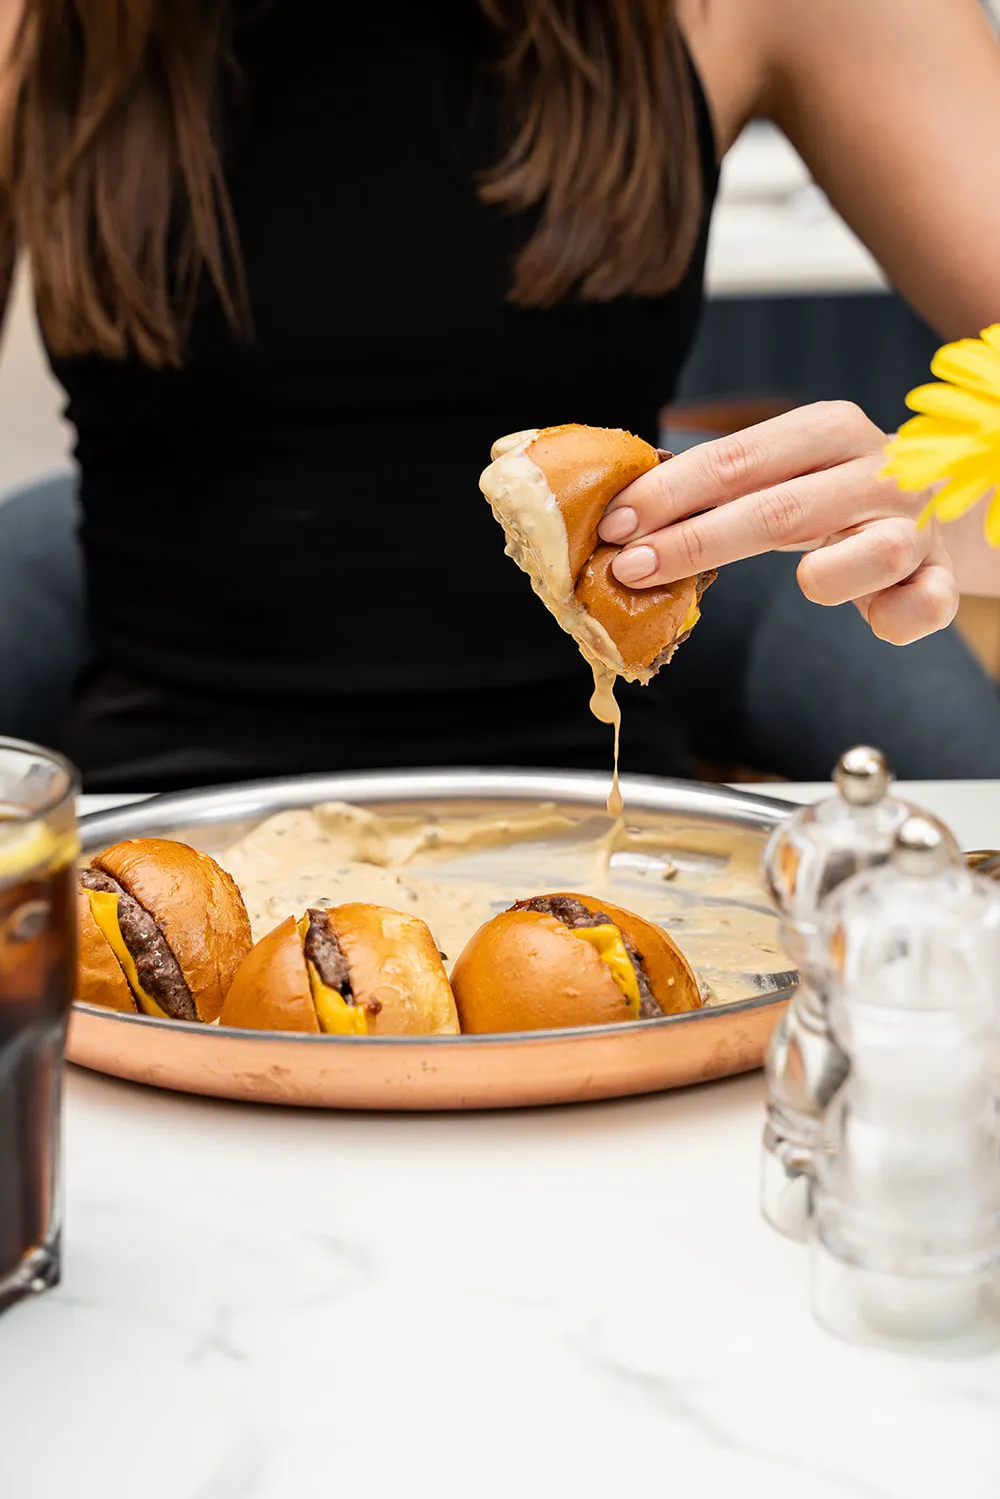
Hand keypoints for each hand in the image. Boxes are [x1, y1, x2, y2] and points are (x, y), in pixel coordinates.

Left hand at [597, 402, 958, 645]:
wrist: (931, 505)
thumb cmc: (830, 494)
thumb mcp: (780, 473)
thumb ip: (721, 490)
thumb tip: (624, 517)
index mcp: (827, 431)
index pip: (735, 459)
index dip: (669, 494)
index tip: (613, 523)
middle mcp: (875, 469)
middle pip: (778, 508)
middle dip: (695, 542)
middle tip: (631, 568)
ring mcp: (914, 523)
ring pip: (873, 552)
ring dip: (824, 578)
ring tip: (797, 585)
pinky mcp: (941, 574)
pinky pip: (925, 603)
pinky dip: (899, 618)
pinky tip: (877, 621)